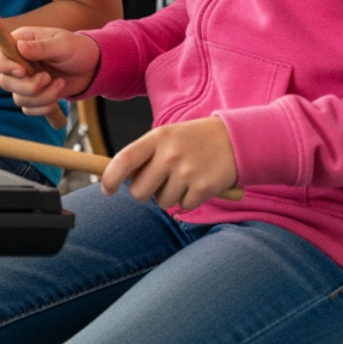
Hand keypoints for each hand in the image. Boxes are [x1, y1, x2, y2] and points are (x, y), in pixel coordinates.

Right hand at [0, 27, 99, 114]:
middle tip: (48, 79)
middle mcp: (18, 62)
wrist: (91, 67)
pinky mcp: (33, 95)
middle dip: (28, 86)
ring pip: (17, 98)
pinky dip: (43, 107)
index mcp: (20, 42)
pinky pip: (27, 109)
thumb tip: (20, 47)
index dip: (3, 65)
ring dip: (41, 97)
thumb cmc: (77, 49)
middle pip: (5, 81)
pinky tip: (57, 98)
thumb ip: (41, 47)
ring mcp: (24, 80)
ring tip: (60, 85)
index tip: (23, 71)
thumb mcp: (63, 45)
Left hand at [101, 116, 238, 210]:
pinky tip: (197, 183)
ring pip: (162, 202)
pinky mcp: (203, 187)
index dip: (110, 177)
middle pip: (139, 192)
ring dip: (169, 196)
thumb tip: (121, 179)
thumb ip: (146, 155)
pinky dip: (189, 200)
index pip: (124, 160)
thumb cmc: (195, 140)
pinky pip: (183, 207)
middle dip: (144, 194)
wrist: (236, 139)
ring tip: (183, 178)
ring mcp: (187, 171)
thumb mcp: (167, 136)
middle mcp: (170, 154)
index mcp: (157, 137)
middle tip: (157, 184)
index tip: (106, 189)